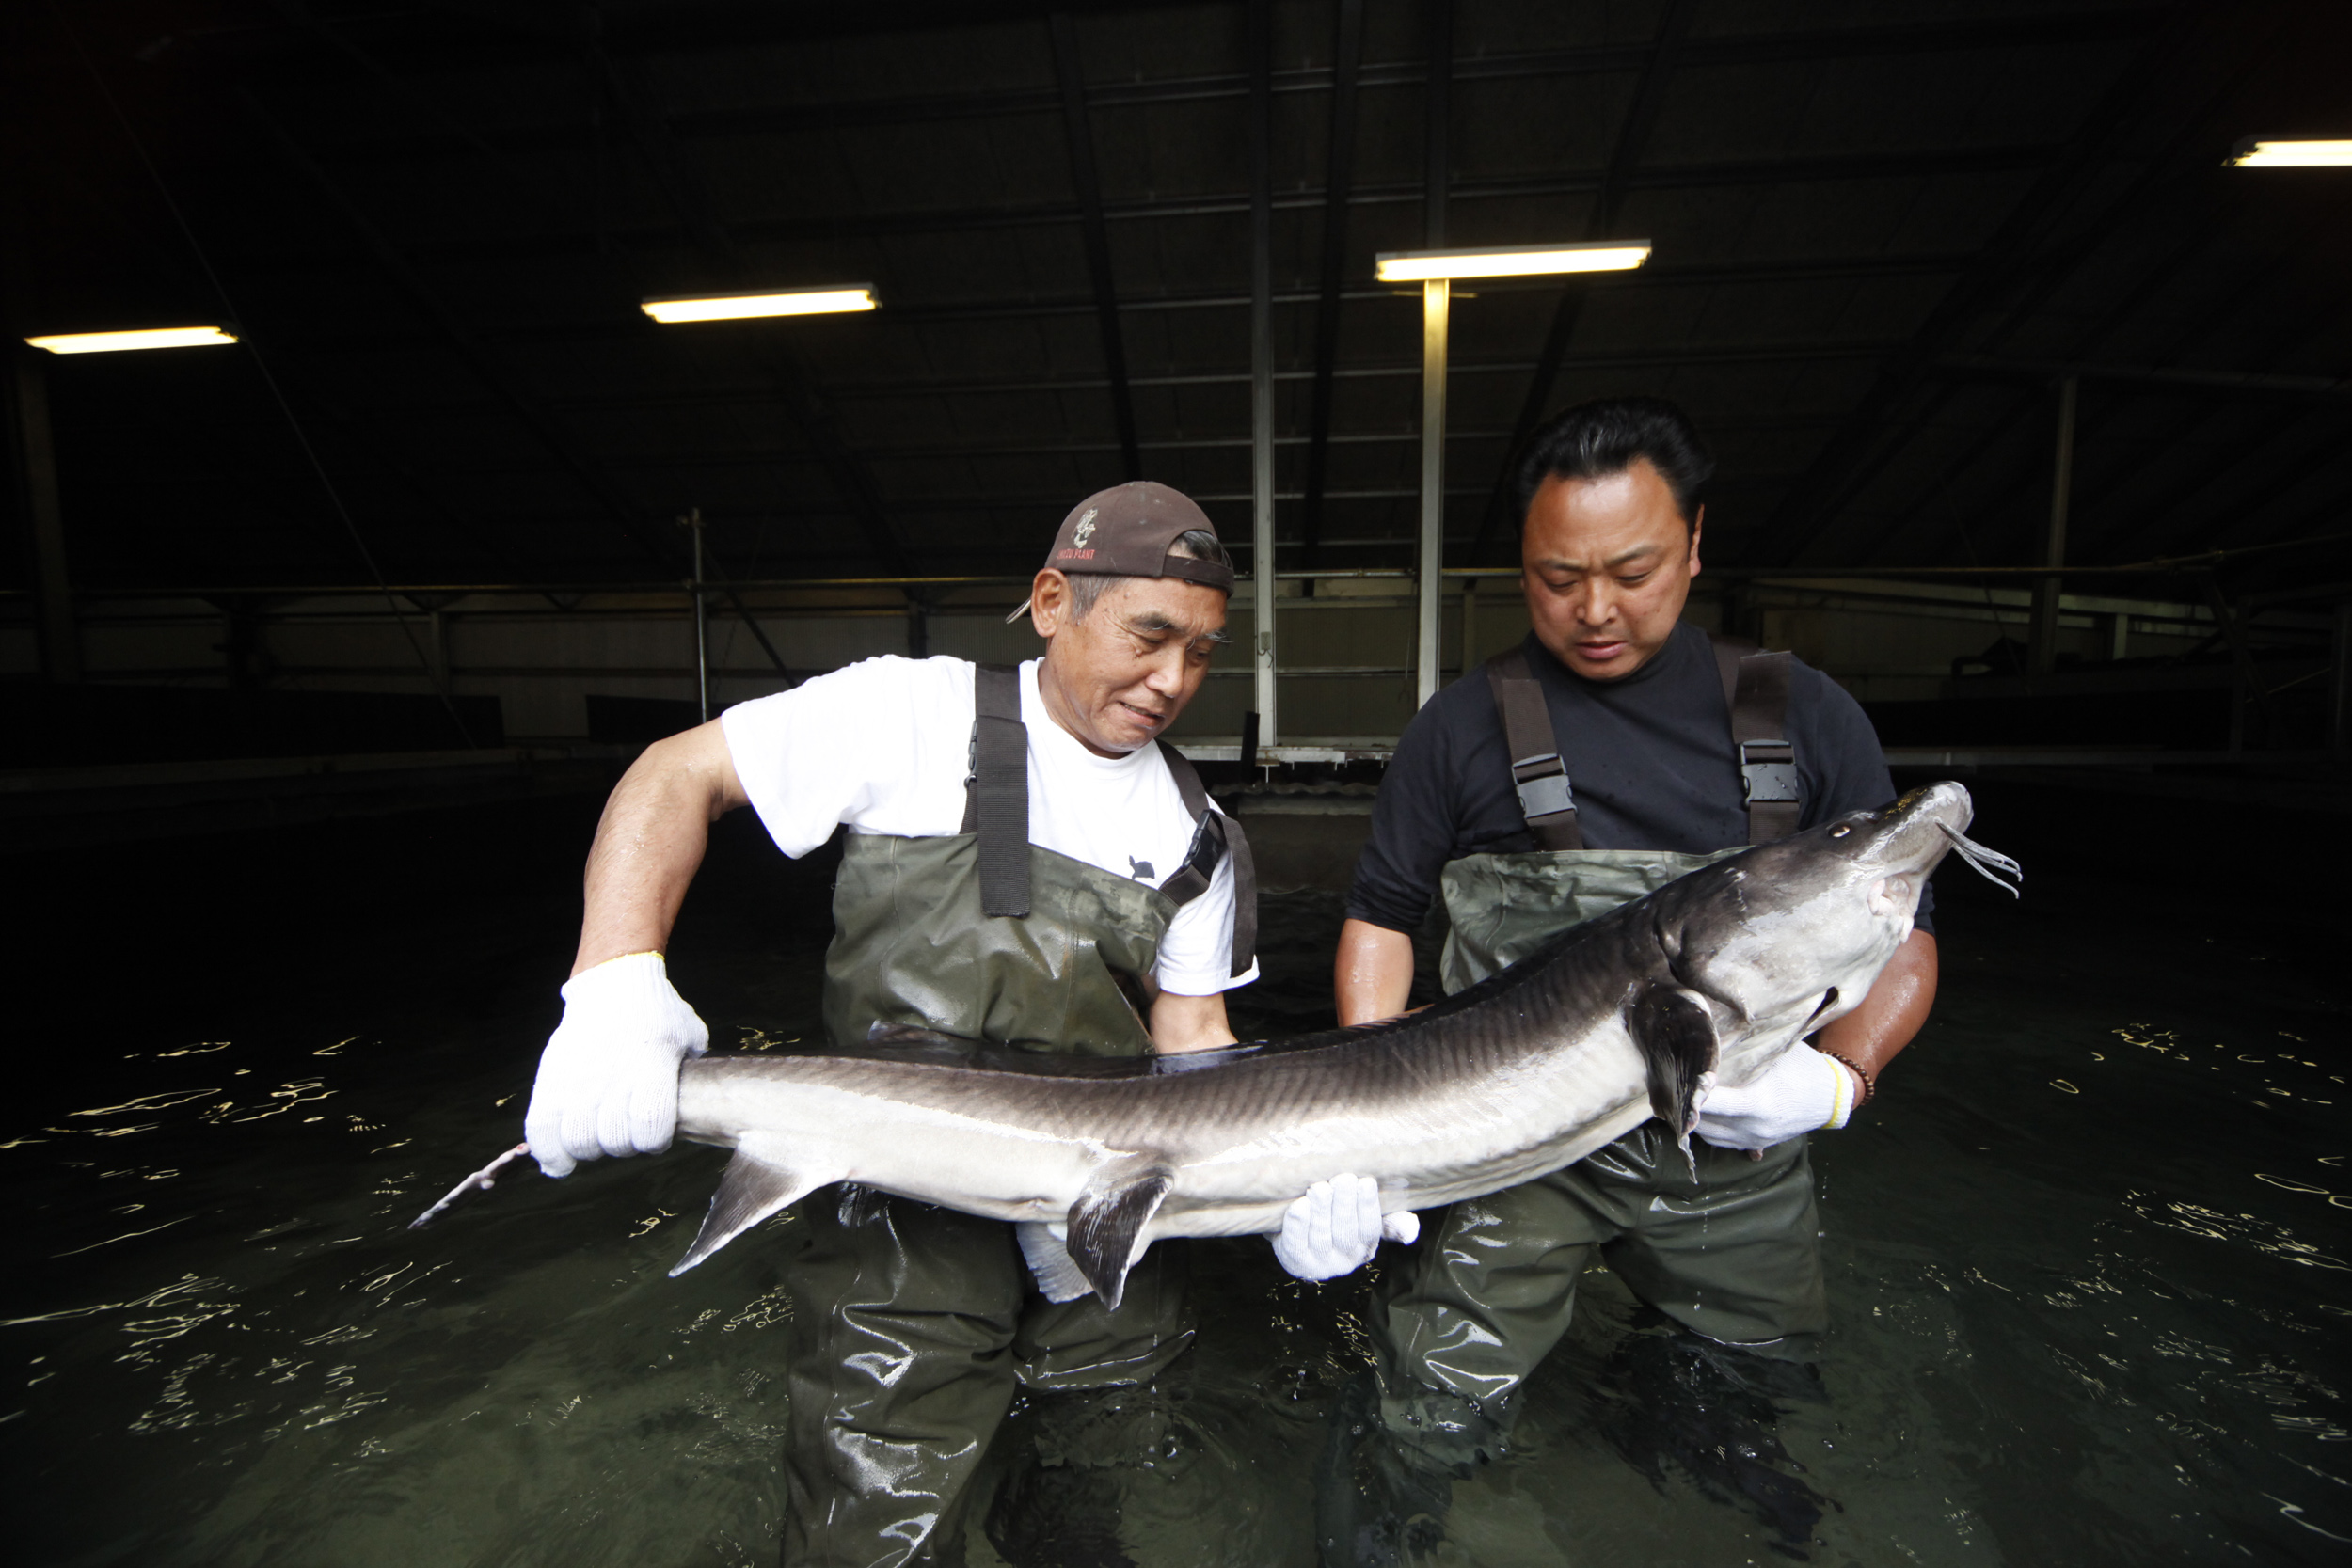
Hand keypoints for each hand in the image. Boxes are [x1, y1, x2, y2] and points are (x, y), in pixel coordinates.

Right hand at [523, 952, 709, 1176]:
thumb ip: (693, 1076)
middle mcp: (612, 1072)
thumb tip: (699, 1110)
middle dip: (624, 1145)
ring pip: (577, 1140)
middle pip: (613, 1139)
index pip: (650, 1125)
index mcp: (651, 1063)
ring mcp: (577, 1076)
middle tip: (627, 1131)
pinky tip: (561, 1160)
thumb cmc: (659, 1015)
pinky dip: (550, 1152)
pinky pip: (540, 1128)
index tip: (656, 1134)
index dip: (654, 1141)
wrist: (613, 983)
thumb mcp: (690, 1037)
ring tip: (598, 1137)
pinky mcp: (550, 1078)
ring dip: (590, 1149)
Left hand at [1272, 1173, 1420, 1280]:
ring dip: (1321, 1211)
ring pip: (1321, 1238)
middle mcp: (1344, 1262)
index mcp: (1364, 1249)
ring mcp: (1318, 1265)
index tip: (1366, 1181)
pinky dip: (1298, 1224)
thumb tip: (1411, 1230)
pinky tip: (1300, 1205)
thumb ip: (1389, 1221)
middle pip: (1345, 1232)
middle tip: (1343, 1178)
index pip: (1370, 1229)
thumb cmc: (1336, 1217)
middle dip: (1345, 1204)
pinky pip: (1296, 1244)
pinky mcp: (1295, 1262)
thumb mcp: (1363, 1218)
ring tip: (1320, 1188)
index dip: (1368, 1206)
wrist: (1296, 1231)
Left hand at [1692, 1048, 1857, 1151]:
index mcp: (1758, 1104)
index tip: (1679, 1075)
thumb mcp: (1777, 1052)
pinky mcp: (1755, 1144)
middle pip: (1704, 1121)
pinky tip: (1703, 1109)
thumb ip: (1745, 1048)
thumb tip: (1713, 1033)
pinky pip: (1720, 1141)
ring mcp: (1754, 1139)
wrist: (1831, 1098)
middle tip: (1675, 1082)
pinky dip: (1708, 1127)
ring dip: (1695, 1117)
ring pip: (1708, 1135)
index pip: (1712, 1103)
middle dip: (1687, 1103)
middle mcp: (1753, 1127)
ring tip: (1687, 1094)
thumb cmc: (1805, 1068)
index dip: (1693, 1091)